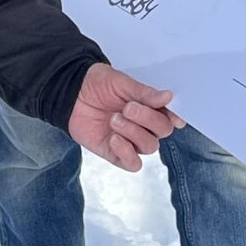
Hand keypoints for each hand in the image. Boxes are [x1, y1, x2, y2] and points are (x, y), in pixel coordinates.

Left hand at [66, 63, 183, 169]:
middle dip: (147, 119)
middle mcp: (144, 125)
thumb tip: (168, 97)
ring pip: (150, 147)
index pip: (170, 116)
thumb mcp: (121, 82)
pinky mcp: (116, 153)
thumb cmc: (97, 84)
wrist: (71, 93)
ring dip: (134, 133)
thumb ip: (144, 93)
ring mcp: (131, 140)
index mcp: (150, 107)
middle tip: (127, 107)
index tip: (173, 116)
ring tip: (114, 119)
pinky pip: (132, 163)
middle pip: (162, 131)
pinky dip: (126, 152)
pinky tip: (114, 138)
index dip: (174, 116)